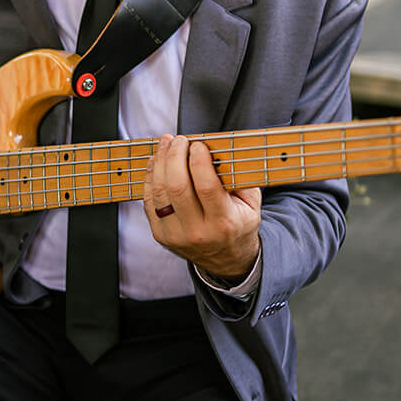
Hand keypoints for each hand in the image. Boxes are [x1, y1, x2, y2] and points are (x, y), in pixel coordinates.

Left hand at [143, 134, 260, 281]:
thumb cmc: (239, 223)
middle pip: (177, 187)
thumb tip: (219, 149)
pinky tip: (156, 162)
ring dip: (160, 163)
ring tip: (166, 144)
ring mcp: (175, 235)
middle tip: (179, 139)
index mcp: (224, 223)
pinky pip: (149, 201)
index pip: (206, 186)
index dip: (199, 160)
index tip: (198, 144)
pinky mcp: (161, 235)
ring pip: (159, 192)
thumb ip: (240, 178)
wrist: (226, 260)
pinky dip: (150, 178)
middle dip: (175, 156)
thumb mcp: (251, 204)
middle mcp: (197, 232)